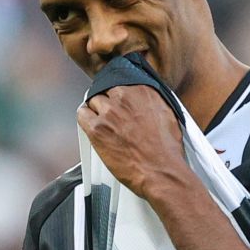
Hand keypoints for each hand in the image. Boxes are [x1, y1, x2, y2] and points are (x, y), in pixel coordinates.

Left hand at [77, 85, 189, 206]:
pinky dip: (85, 118)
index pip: (120, 79)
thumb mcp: (167, 114)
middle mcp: (125, 97)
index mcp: (143, 90)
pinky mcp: (97, 129)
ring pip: (92, 100)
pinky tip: (89, 124)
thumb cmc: (167, 150)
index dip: (116, 91)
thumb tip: (143, 101)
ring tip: (100, 120)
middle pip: (105, 89)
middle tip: (108, 112)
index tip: (115, 96)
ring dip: (95, 109)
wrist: (161, 170)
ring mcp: (109, 112)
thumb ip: (151, 102)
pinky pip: (82, 115)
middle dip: (106, 100)